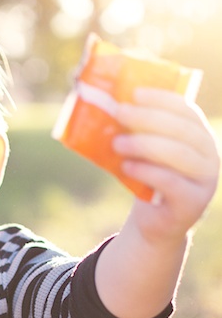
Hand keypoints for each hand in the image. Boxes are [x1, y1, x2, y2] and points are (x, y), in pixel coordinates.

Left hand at [113, 87, 219, 241]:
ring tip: (117, 143)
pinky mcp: (192, 203)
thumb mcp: (147, 154)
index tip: (135, 93)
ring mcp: (205, 181)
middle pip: (182, 130)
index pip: (187, 111)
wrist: (155, 224)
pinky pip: (171, 182)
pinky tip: (126, 167)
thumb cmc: (150, 180)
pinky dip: (146, 171)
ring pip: (178, 154)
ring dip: (144, 144)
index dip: (162, 99)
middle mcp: (210, 156)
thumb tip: (108, 106)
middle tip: (119, 113)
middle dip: (148, 118)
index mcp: (201, 137)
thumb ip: (138, 132)